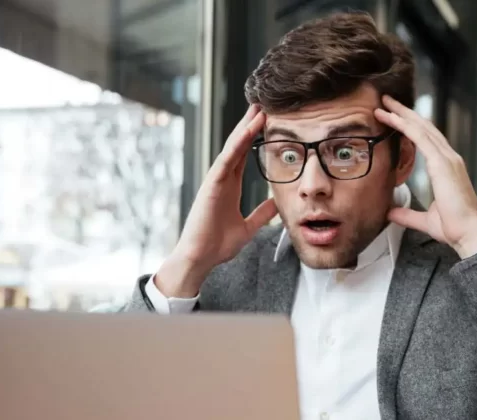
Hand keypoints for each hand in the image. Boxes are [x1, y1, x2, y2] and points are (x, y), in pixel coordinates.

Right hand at [156, 105, 277, 297]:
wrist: (200, 258)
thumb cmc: (217, 245)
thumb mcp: (248, 227)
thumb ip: (262, 214)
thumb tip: (276, 204)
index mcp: (230, 186)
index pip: (244, 155)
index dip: (254, 137)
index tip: (267, 121)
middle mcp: (222, 179)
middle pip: (238, 145)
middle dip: (250, 125)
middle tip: (263, 104)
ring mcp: (215, 180)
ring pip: (233, 147)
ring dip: (245, 127)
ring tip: (258, 109)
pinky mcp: (211, 184)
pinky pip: (227, 159)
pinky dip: (238, 143)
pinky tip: (249, 129)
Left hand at [375, 96, 476, 258]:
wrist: (469, 234)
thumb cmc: (454, 228)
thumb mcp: (425, 220)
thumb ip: (408, 215)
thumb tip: (391, 213)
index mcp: (447, 168)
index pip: (426, 140)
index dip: (410, 126)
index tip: (393, 117)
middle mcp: (449, 159)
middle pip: (424, 127)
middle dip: (405, 113)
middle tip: (385, 101)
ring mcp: (448, 159)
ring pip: (422, 128)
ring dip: (402, 114)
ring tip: (383, 104)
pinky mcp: (443, 164)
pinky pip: (422, 138)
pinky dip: (406, 126)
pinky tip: (393, 118)